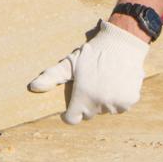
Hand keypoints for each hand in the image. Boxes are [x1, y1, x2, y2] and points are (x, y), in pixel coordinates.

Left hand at [27, 20, 148, 122]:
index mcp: (83, 96)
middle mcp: (100, 103)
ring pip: (105, 110)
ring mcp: (116, 103)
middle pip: (89, 113)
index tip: (70, 106)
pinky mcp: (130, 100)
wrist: (121, 42)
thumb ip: (52, 77)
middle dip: (86, 103)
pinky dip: (117, 99)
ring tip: (102, 81)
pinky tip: (115, 82)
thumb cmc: (92, 52)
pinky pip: (120, 106)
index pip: (72, 119)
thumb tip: (33, 87)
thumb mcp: (70, 63)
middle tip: (88, 85)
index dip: (69, 113)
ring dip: (102, 101)